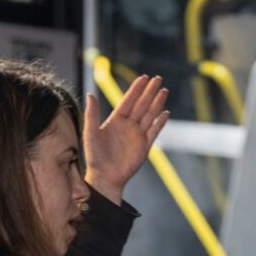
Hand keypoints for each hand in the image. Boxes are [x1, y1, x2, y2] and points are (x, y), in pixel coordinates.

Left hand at [84, 75, 169, 203]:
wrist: (105, 177)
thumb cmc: (95, 157)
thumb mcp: (90, 133)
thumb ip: (92, 114)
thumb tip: (90, 94)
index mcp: (116, 121)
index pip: (128, 101)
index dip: (136, 90)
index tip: (143, 78)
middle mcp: (128, 126)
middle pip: (142, 105)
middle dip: (150, 92)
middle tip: (158, 78)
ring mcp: (137, 135)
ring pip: (150, 115)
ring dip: (157, 103)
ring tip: (164, 91)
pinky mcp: (144, 147)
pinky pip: (154, 132)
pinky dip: (160, 123)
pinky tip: (165, 113)